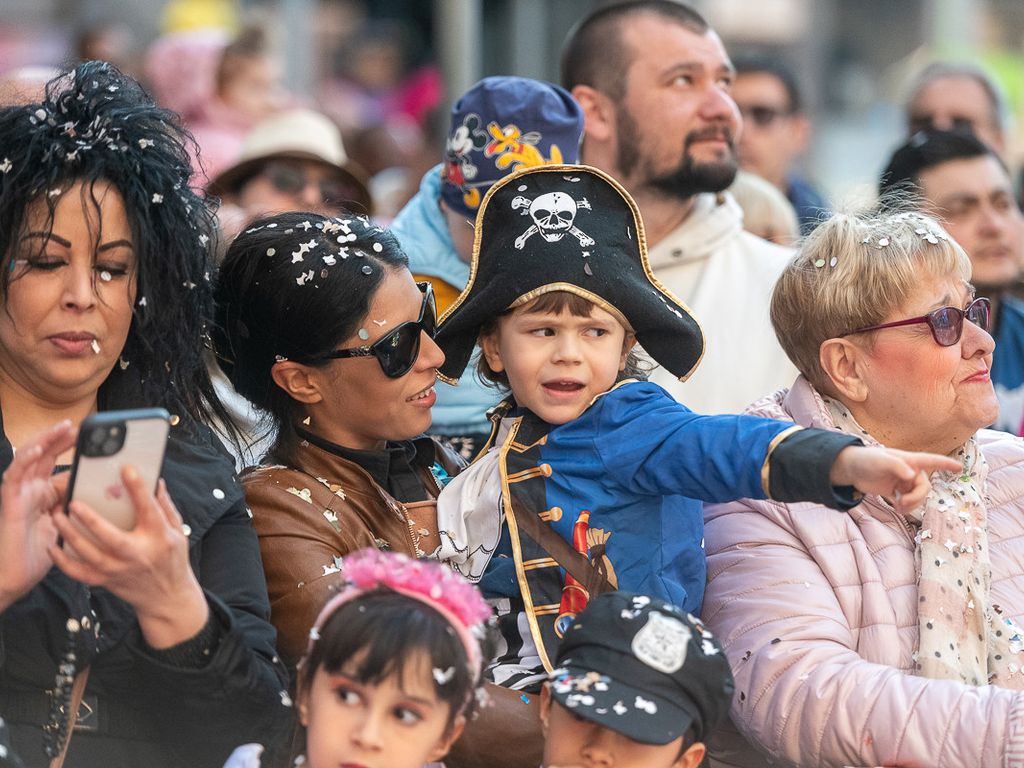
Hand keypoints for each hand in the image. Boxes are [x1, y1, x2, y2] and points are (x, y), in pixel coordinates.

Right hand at [0, 421, 75, 609]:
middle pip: (43, 454)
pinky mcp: (10, 501)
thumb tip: (105, 488)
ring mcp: (19, 493)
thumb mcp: (70, 521)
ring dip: (45, 441)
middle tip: (79, 426)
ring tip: (62, 428)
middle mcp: (30, 488)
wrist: (18, 577)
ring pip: (29, 458)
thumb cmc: (44, 552)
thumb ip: (80, 503)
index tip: (88, 435)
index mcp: (43, 491)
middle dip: (59, 438)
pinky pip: (15, 476)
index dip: (68, 446)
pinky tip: (38, 450)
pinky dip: (25, 460)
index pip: (55, 461)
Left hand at [49, 467, 208, 647]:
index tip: (127, 470)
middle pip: (110, 537)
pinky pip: (78, 572)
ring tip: (57, 516)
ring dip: (70, 535)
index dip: (138, 488)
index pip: (148, 509)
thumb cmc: (173, 560)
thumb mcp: (178, 531)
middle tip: (73, 502)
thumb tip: (155, 481)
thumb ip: (165, 506)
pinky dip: (62, 561)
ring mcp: (118, 569)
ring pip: (89, 554)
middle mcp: (137, 554)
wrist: (167, 598)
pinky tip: (52, 546)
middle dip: (90, 520)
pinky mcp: (105, 580)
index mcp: (159, 537)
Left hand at [830, 446, 960, 512]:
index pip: (932, 461)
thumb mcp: (881, 461)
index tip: (960, 468)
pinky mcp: (895, 491)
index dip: (946, 464)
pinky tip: (897, 508)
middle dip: (917, 498)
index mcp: (909, 460)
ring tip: (898, 507)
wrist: (851, 469)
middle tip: (903, 503)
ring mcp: (903, 482)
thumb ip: (897, 467)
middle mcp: (909, 471)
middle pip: (924, 487)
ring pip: (917, 496)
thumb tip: (912, 476)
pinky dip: (905, 507)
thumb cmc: (866, 459)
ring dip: (911, 505)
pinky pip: (908, 501)